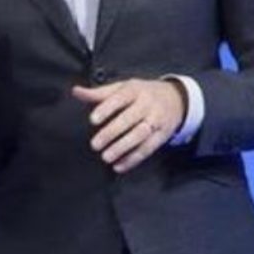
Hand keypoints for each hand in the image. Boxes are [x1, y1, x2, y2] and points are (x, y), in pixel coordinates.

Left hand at [71, 79, 185, 172]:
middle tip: (95, 144)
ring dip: (122, 148)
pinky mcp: (161, 136)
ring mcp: (156, 120)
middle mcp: (147, 104)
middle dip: (111, 133)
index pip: (120, 98)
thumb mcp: (123, 87)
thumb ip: (99, 93)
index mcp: (135, 90)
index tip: (92, 120)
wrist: (176, 99)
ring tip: (106, 157)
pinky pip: (147, 149)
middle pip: (129, 119)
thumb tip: (77, 92)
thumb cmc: (143, 93)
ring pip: (139, 135)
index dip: (106, 108)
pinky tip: (119, 166)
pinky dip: (133, 159)